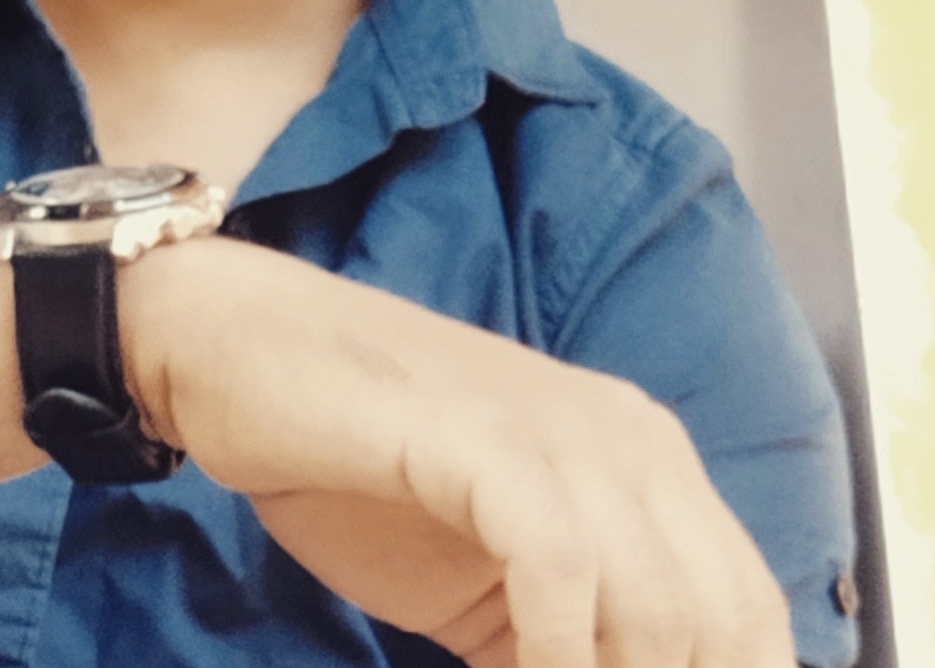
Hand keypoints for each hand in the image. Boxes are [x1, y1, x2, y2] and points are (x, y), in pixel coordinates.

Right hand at [123, 237, 796, 666]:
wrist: (236, 348)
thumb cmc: (354, 460)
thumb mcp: (495, 573)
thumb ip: (576, 636)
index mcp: (645, 460)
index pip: (750, 619)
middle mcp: (626, 436)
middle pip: (722, 625)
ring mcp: (556, 430)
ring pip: (662, 609)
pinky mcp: (481, 436)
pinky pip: (561, 564)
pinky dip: (555, 650)